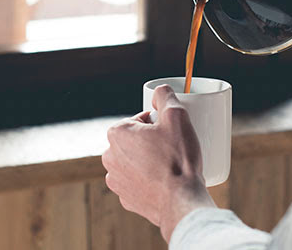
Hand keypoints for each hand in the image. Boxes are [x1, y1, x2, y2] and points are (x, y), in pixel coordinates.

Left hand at [102, 85, 215, 240]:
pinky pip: (137, 181)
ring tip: (170, 165)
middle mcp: (109, 157)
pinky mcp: (125, 199)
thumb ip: (165, 95)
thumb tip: (159, 91)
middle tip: (173, 148)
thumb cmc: (178, 159)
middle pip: (136, 140)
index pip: (140, 119)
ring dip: (149, 160)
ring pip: (135, 161)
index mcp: (117, 133)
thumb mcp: (177, 116)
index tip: (171, 133)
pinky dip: (149, 180)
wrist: (181, 201)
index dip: (159, 123)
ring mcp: (116, 180)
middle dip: (152, 141)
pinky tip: (165, 182)